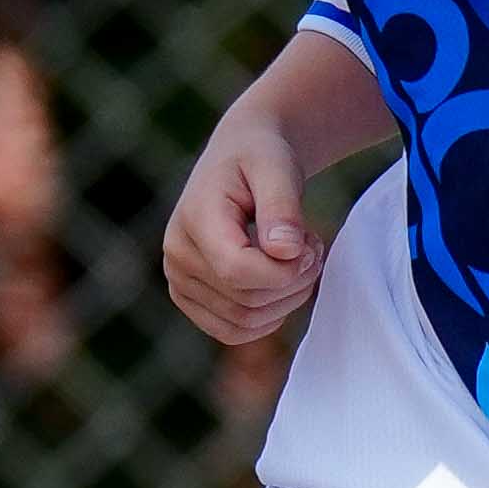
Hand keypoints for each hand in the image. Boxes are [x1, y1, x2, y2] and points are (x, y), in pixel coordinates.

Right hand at [164, 100, 329, 345]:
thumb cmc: (261, 157)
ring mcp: (179, 282)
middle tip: (311, 246)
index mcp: (193, 219)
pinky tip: (282, 280)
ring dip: (286, 299)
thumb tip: (285, 252)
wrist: (241, 156)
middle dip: (293, 281)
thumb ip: (282, 207)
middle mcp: (177, 256)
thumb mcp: (278, 167)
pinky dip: (269, 316)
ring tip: (298, 259)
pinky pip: (234, 331)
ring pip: (243, 323)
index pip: (237, 271)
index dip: (284, 271)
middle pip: (245, 302)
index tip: (310, 243)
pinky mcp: (191, 299)